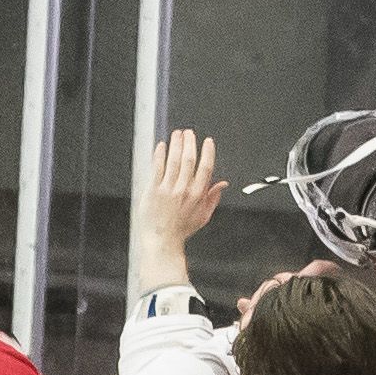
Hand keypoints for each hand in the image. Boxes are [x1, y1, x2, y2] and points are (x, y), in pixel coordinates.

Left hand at [133, 124, 224, 274]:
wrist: (162, 241)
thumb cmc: (180, 230)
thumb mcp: (203, 216)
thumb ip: (213, 198)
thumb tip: (223, 183)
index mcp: (197, 195)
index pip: (206, 168)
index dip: (208, 152)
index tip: (207, 142)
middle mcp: (183, 190)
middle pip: (189, 160)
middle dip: (190, 143)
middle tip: (189, 133)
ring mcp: (167, 190)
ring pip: (173, 161)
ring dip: (176, 145)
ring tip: (177, 134)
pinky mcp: (153, 191)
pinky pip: (157, 168)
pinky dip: (160, 155)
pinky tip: (161, 146)